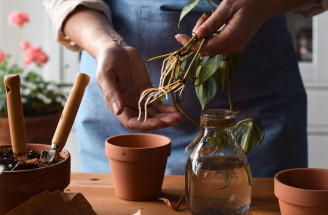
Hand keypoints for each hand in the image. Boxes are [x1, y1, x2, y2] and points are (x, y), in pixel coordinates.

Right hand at [96, 42, 183, 130]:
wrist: (117, 48)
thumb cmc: (107, 61)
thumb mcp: (106, 74)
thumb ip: (111, 93)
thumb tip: (118, 111)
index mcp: (117, 105)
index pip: (132, 122)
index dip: (145, 125)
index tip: (158, 123)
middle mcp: (129, 105)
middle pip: (146, 120)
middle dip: (160, 122)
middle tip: (174, 121)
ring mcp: (139, 99)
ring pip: (154, 114)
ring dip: (166, 117)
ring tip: (179, 118)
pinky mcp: (148, 92)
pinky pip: (158, 103)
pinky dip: (167, 108)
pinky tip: (176, 110)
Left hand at [175, 0, 316, 55]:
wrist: (265, 5)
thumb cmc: (247, 1)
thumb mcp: (227, 7)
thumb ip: (212, 23)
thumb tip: (197, 35)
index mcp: (233, 37)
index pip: (206, 48)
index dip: (190, 45)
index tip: (178, 37)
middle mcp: (234, 47)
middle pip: (206, 50)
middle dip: (198, 37)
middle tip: (204, 17)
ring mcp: (235, 48)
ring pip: (210, 48)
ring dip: (204, 35)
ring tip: (210, 17)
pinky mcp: (234, 46)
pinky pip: (216, 46)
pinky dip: (210, 36)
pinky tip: (214, 24)